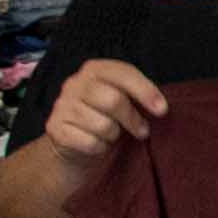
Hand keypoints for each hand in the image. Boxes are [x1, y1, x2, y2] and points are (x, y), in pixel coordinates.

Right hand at [37, 57, 165, 164]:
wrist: (73, 146)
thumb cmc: (106, 119)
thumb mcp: (122, 101)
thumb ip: (136, 96)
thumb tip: (160, 107)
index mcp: (93, 70)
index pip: (123, 73)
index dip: (145, 91)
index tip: (162, 110)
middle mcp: (74, 83)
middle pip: (114, 100)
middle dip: (133, 119)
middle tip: (142, 131)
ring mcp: (61, 106)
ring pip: (103, 125)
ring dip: (114, 135)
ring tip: (111, 135)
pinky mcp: (55, 128)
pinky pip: (90, 142)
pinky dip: (100, 148)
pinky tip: (97, 144)